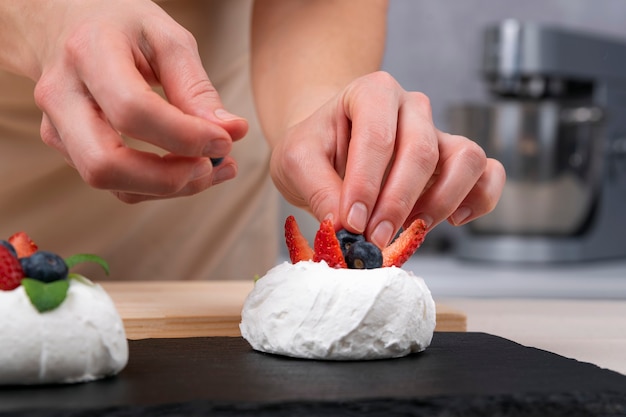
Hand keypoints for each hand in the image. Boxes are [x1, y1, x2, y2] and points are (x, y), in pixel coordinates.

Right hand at [15, 0, 247, 201]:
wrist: (60, 22)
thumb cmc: (121, 26)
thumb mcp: (166, 37)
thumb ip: (196, 87)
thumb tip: (232, 131)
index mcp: (88, 53)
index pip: (133, 111)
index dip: (184, 136)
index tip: (225, 141)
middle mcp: (61, 94)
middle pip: (105, 164)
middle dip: (168, 179)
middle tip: (213, 166)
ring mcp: (56, 126)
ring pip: (110, 183)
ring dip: (169, 188)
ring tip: (213, 169)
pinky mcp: (66, 147)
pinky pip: (115, 183)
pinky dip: (158, 185)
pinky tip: (190, 169)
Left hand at [270, 71, 504, 247]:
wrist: (328, 147)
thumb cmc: (315, 148)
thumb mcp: (297, 161)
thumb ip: (318, 189)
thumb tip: (346, 227)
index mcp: (372, 92)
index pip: (377, 137)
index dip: (366, 185)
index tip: (351, 223)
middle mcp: (412, 107)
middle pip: (422, 151)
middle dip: (397, 202)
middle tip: (374, 238)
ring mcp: (438, 133)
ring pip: (466, 159)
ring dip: (441, 201)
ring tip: (409, 228)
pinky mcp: (455, 161)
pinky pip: (488, 173)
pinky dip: (480, 199)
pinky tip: (452, 220)